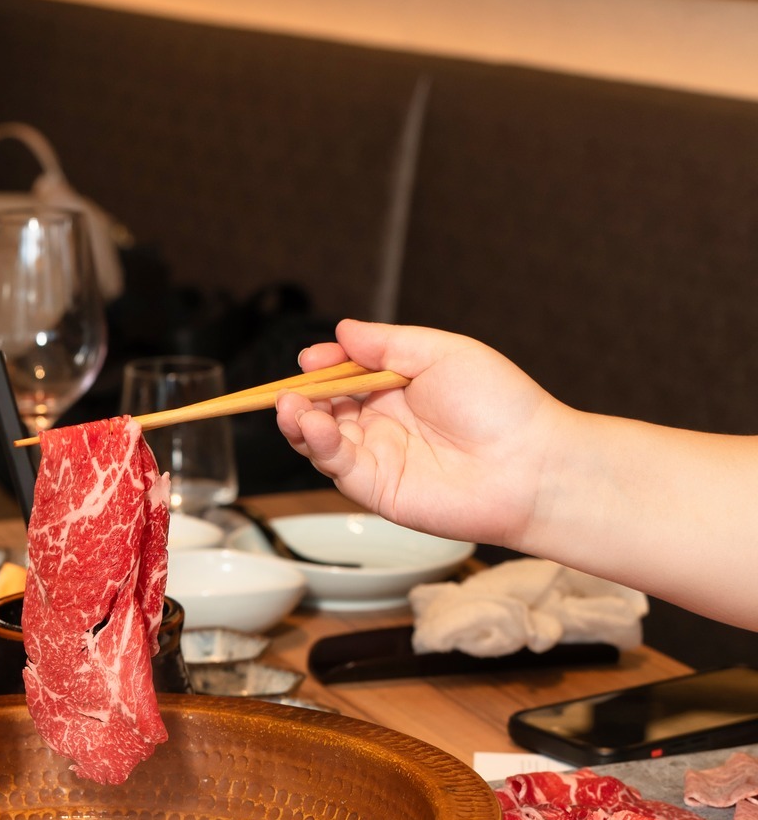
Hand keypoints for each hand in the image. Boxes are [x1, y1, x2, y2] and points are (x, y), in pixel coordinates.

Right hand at [274, 319, 571, 548]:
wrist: (531, 465)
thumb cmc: (501, 405)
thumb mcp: (441, 353)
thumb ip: (387, 343)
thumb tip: (343, 330)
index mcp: (400, 388)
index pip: (345, 375)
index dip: (323, 367)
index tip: (310, 358)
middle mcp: (385, 423)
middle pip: (324, 408)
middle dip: (301, 396)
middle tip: (289, 388)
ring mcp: (379, 457)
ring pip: (320, 439)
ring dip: (299, 421)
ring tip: (290, 406)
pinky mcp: (377, 489)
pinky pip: (337, 466)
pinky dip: (318, 445)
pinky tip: (312, 425)